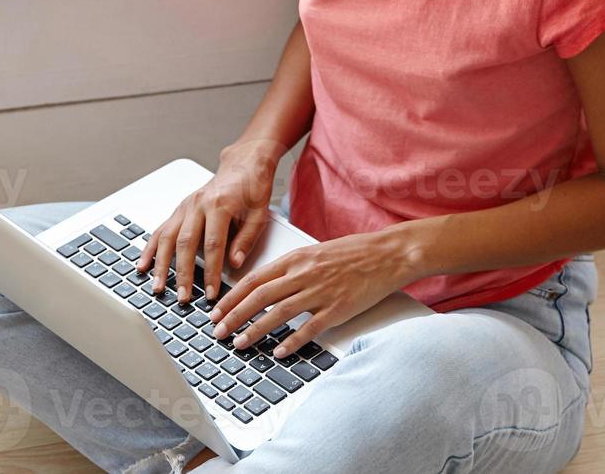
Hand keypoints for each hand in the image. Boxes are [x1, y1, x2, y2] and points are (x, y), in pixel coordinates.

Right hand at [136, 138, 282, 302]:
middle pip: (185, 244)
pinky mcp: (179, 209)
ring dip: (161, 265)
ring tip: (158, 287)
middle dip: (183, 274)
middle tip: (183, 297)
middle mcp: (198, 204)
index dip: (211, 271)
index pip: (213, 245)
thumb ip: (247, 239)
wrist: (243, 163)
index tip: (211, 292)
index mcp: (220, 204)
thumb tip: (235, 264)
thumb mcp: (260, 213)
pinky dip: (150, 249)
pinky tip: (143, 265)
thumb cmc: (253, 186)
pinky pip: (161, 230)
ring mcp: (185, 206)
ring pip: (167, 238)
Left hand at [207, 230, 417, 358]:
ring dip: (255, 330)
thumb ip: (290, 268)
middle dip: (234, 316)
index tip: (217, 311)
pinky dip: (291, 342)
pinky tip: (278, 352)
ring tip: (240, 344)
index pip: (254, 279)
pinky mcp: (338, 309)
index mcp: (296, 259)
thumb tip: (265, 285)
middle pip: (259, 297)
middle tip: (218, 331)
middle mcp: (304, 274)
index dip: (232, 298)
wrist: (387, 254)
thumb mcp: (315, 252)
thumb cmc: (353, 253)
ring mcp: (321, 292)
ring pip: (279, 313)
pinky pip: (309, 328)